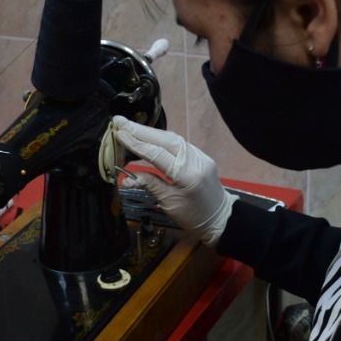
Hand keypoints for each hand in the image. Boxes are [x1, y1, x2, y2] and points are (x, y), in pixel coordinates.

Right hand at [113, 116, 235, 245]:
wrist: (221, 219)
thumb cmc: (195, 217)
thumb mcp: (170, 203)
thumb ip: (150, 185)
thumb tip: (127, 178)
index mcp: (188, 175)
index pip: (158, 154)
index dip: (137, 144)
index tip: (119, 134)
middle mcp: (195, 160)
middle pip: (166, 140)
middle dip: (141, 130)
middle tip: (119, 121)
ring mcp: (200, 156)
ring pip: (172, 138)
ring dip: (150, 132)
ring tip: (129, 126)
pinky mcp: (200, 156)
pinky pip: (179, 143)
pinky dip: (161, 138)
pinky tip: (147, 136)